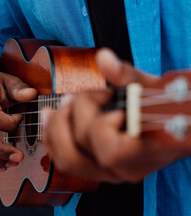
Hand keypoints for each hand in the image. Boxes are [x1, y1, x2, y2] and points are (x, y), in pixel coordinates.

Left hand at [43, 49, 189, 182]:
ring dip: (54, 128)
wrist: (179, 124)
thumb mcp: (154, 88)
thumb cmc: (170, 106)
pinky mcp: (99, 166)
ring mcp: (109, 172)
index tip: (109, 95)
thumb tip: (103, 58)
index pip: (108, 151)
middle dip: (68, 119)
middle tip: (74, 96)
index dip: (101, 123)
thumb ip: (128, 76)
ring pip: (66, 160)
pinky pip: (66, 159)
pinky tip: (52, 117)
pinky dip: (53, 137)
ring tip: (60, 104)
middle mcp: (123, 170)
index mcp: (142, 155)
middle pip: (77, 154)